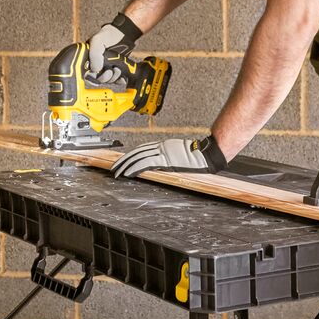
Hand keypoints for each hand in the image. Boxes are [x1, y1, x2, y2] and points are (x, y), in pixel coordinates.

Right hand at [83, 11, 140, 78]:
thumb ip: (94, 54)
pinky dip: (120, 80)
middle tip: (110, 71)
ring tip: (117, 69)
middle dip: (105, 77)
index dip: (92, 77)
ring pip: (108, 81)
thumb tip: (95, 70)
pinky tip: (122, 75)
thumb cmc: (110, 34)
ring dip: (113, 77)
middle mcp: (96, 64)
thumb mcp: (97, 41)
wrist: (125, 33)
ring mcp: (106, 68)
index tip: (98, 73)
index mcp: (88, 58)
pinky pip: (117, 80)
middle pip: (98, 79)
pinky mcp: (115, 70)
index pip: (86, 74)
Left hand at [110, 134, 226, 179]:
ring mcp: (161, 153)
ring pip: (137, 158)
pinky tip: (127, 173)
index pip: (141, 150)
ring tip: (116, 172)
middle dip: (123, 160)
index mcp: (163, 146)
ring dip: (125, 165)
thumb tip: (160, 165)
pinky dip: (134, 168)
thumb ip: (168, 157)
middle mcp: (160, 147)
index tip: (122, 161)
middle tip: (113, 167)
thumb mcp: (179, 154)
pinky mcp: (163, 160)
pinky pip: (145, 164)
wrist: (205, 154)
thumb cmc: (197, 155)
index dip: (130, 155)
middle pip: (136, 153)